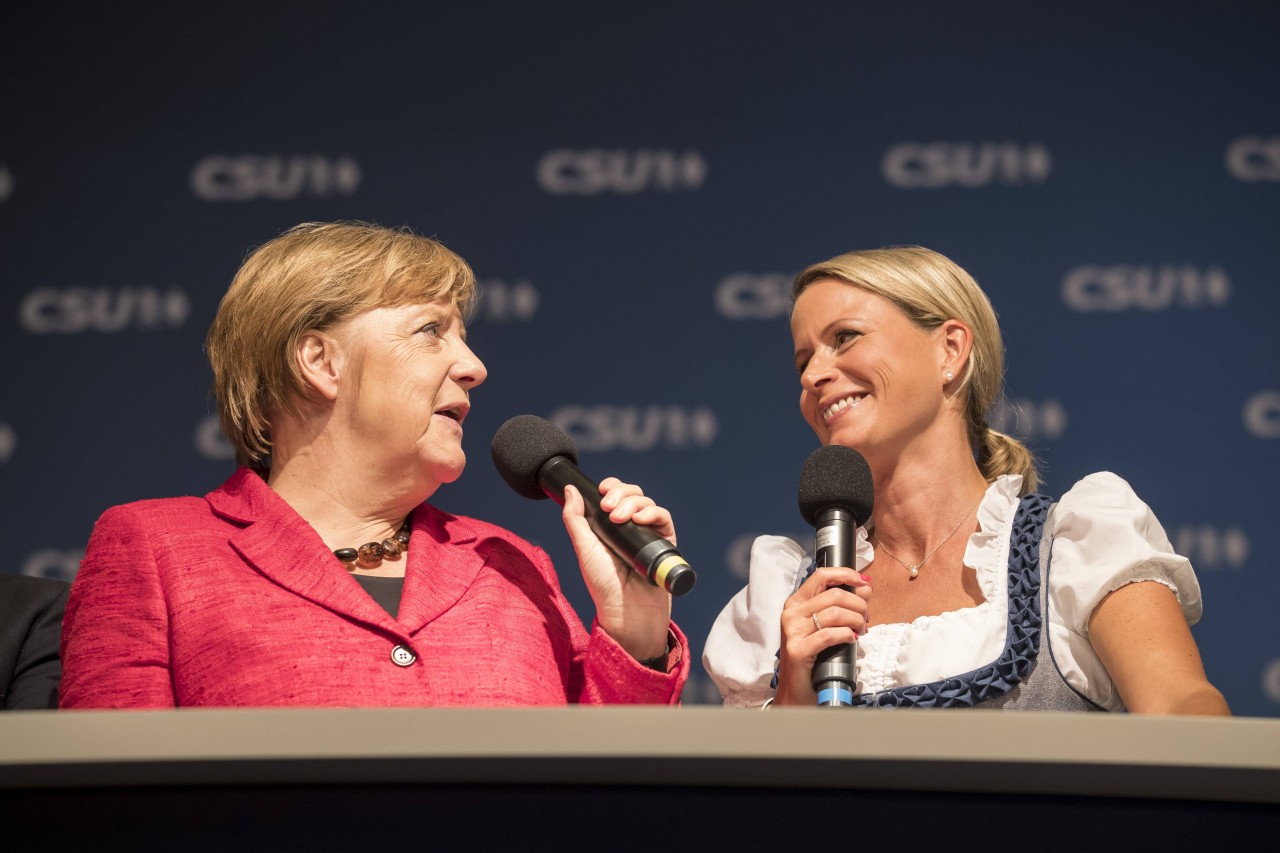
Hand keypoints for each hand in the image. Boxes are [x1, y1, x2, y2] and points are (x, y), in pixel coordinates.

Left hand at [561, 478, 673, 660]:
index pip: (615, 495)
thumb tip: (571, 489)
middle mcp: (630, 527)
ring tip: (620, 518)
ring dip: (633, 503)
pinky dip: (652, 513)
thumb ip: (575, 519)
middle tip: (609, 508)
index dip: (612, 487)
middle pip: (632, 494)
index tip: (602, 489)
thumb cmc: (604, 585)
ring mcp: (648, 534)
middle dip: (621, 494)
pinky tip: (640, 519)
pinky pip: (663, 518)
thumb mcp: (584, 548)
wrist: (626, 610)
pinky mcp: (665, 543)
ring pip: (647, 503)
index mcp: (610, 527)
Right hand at [774, 567, 871, 705]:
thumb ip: (843, 606)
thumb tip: (865, 588)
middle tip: (866, 618)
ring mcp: (792, 631)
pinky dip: (847, 634)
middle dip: (858, 604)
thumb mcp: (826, 626)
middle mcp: (791, 613)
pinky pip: (830, 635)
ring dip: (856, 620)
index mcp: (796, 603)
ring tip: (861, 629)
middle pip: (834, 595)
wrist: (798, 690)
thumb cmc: (814, 657)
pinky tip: (852, 639)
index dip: (845, 574)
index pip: (821, 576)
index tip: (864, 581)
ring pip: (835, 613)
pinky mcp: (798, 650)